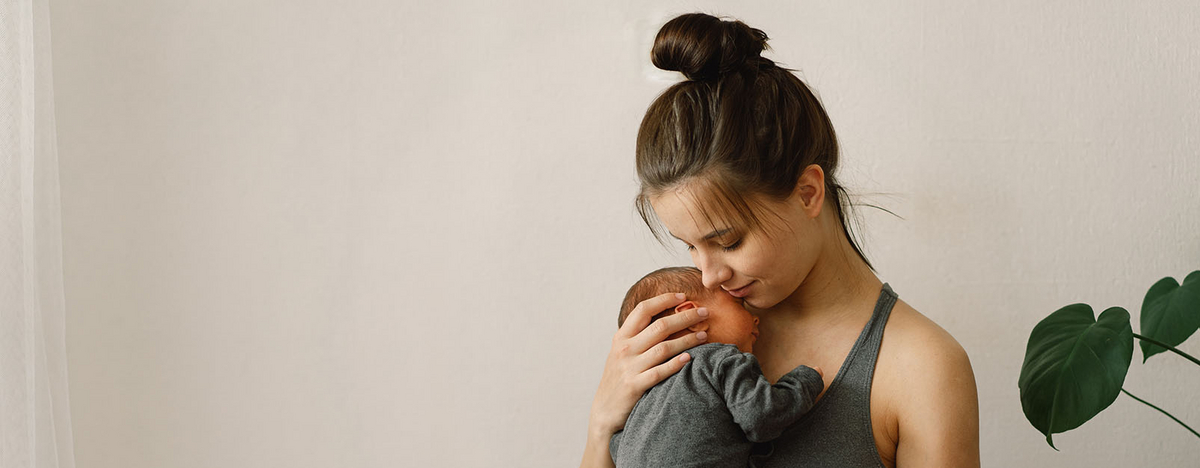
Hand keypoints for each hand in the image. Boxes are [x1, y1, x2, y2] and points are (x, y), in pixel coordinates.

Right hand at [588, 292, 709, 436]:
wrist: (604, 410)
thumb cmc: (618, 378)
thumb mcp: (621, 353)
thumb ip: (638, 336)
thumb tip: (666, 319)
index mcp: (621, 337)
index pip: (643, 309)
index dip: (664, 299)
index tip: (683, 297)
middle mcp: (625, 349)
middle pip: (659, 326)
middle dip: (685, 316)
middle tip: (703, 312)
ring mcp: (629, 367)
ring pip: (664, 348)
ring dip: (687, 340)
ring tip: (704, 335)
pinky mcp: (635, 385)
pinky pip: (660, 371)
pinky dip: (676, 364)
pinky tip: (690, 358)